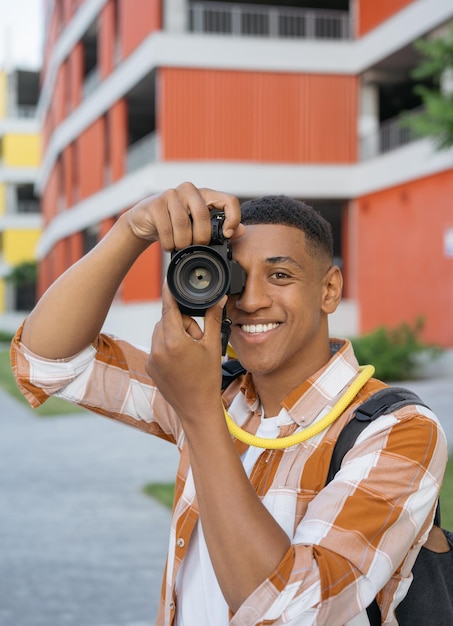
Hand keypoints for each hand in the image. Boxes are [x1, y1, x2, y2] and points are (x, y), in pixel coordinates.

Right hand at [126, 181, 244, 250]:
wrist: (145, 222)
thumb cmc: (176, 224)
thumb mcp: (199, 226)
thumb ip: (220, 228)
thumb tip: (242, 231)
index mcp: (206, 195)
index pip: (229, 201)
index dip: (232, 218)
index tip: (226, 235)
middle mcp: (190, 190)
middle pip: (203, 215)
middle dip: (201, 238)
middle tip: (196, 247)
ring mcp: (171, 194)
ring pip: (183, 223)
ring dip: (183, 243)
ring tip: (180, 247)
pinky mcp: (155, 204)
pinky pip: (166, 228)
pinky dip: (169, 243)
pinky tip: (169, 245)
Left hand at [146, 282, 226, 424]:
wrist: (197, 408)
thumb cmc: (207, 379)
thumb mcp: (213, 346)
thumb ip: (213, 319)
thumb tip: (219, 299)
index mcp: (174, 341)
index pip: (169, 307)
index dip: (169, 292)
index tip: (168, 280)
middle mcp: (158, 348)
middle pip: (167, 319)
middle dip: (182, 322)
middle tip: (197, 338)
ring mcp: (152, 358)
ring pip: (160, 332)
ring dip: (174, 333)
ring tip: (190, 351)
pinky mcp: (150, 366)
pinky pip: (157, 346)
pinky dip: (167, 346)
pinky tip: (181, 360)